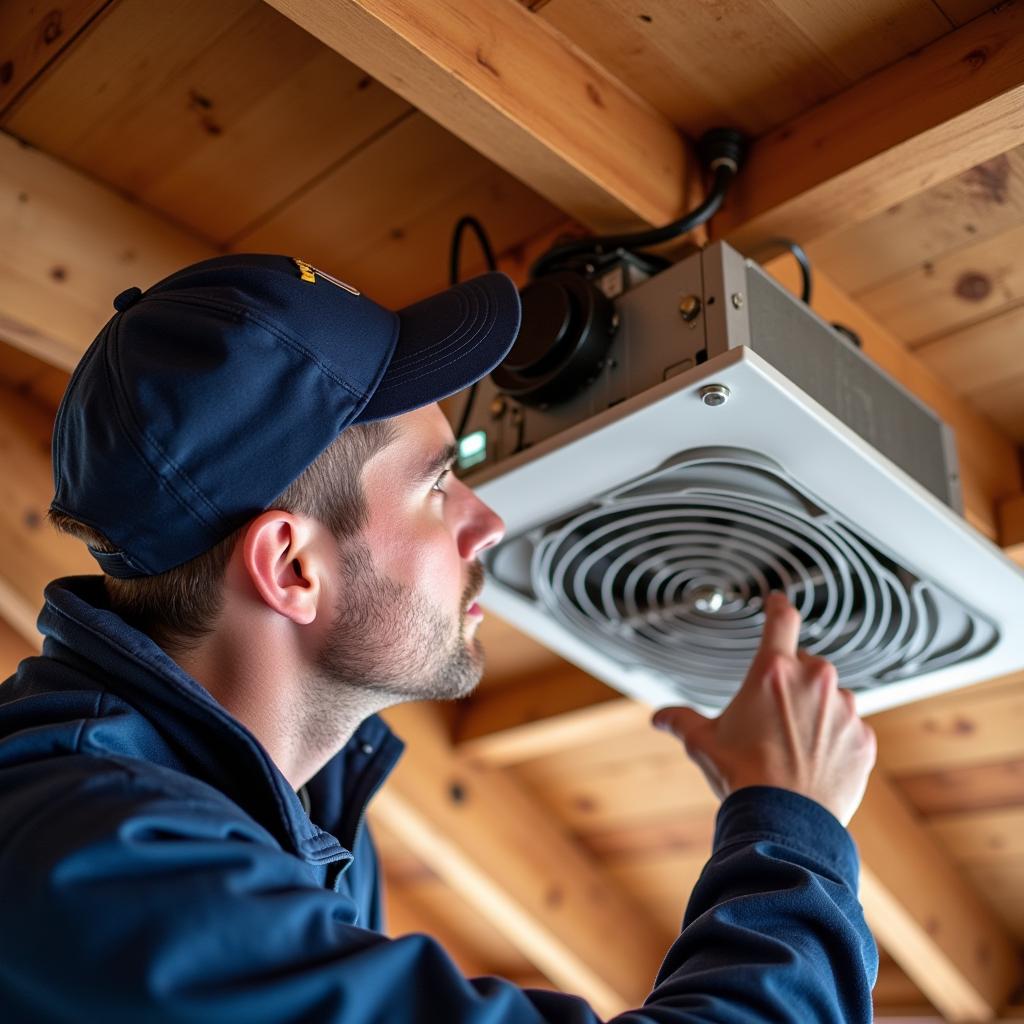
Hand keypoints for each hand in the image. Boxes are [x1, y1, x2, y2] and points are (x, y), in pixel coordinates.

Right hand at [651, 592, 876, 825]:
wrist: (785, 822)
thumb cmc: (743, 776)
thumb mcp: (703, 743)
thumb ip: (680, 721)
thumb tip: (659, 718)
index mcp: (773, 671)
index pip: (781, 619)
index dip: (778, 605)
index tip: (777, 601)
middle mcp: (814, 681)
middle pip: (805, 663)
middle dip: (792, 681)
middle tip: (773, 712)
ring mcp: (844, 710)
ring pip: (832, 695)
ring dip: (817, 709)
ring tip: (793, 743)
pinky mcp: (864, 739)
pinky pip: (850, 728)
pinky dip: (836, 738)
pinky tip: (815, 761)